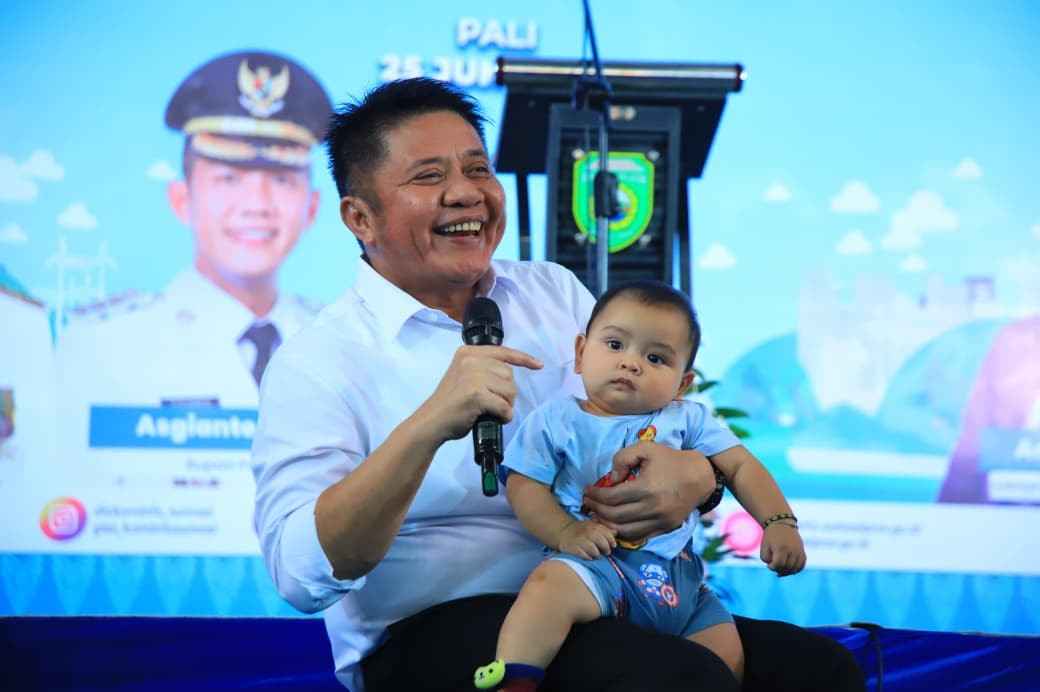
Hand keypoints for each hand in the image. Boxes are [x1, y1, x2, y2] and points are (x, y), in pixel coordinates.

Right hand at [413, 345, 541, 443]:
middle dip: (507, 393)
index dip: (523, 358)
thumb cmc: (450, 405)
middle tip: (492, 404)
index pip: (503, 352)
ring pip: (510, 390)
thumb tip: (508, 375)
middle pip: (509, 374)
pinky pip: (504, 406)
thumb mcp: (464, 377)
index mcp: (468, 352)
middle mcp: (470, 359)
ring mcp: (473, 375)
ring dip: (505, 405)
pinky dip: (503, 416)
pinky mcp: (476, 394)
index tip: (538, 364)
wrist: (432, 422)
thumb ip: (483, 370)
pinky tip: (493, 419)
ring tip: (490, 411)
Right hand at [558, 519, 616, 558]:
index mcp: (594, 526)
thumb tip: (616, 532)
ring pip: (594, 550)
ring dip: (597, 554)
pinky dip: (588, 557)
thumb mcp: (593, 526)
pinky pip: (584, 555)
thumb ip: (605, 530)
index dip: (612, 541)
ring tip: (596, 555)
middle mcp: (587, 532)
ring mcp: (580, 540)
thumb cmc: (582, 531)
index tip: (613, 545)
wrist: (563, 531)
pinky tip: (588, 557)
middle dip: (606, 549)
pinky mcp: (573, 548)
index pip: (607, 534)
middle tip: (606, 552)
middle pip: (602, 542)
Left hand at [580, 441, 714, 543]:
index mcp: (646, 487)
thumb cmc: (670, 460)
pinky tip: (614, 523)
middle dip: (596, 510)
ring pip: (624, 531)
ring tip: (597, 515)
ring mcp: (660, 521)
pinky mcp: (665, 528)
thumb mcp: (646, 448)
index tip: (587, 491)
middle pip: (614, 516)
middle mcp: (652, 508)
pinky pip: (639, 536)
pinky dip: (623, 533)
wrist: (700, 476)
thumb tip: (611, 479)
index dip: (595, 496)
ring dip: (607, 525)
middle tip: (588, 503)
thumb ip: (623, 458)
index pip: (611, 498)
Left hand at [760, 523, 805, 575]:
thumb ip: (767, 560)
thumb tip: (776, 568)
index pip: (778, 565)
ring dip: (787, 571)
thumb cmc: (770, 537)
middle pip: (787, 567)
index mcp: (781, 548)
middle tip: (774, 565)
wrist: (781, 523)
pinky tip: (789, 569)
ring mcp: (799, 551)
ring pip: (795, 568)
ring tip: (781, 569)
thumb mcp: (764, 547)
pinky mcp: (802, 551)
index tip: (769, 565)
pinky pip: (802, 565)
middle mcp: (792, 550)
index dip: (772, 567)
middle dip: (779, 569)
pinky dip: (796, 569)